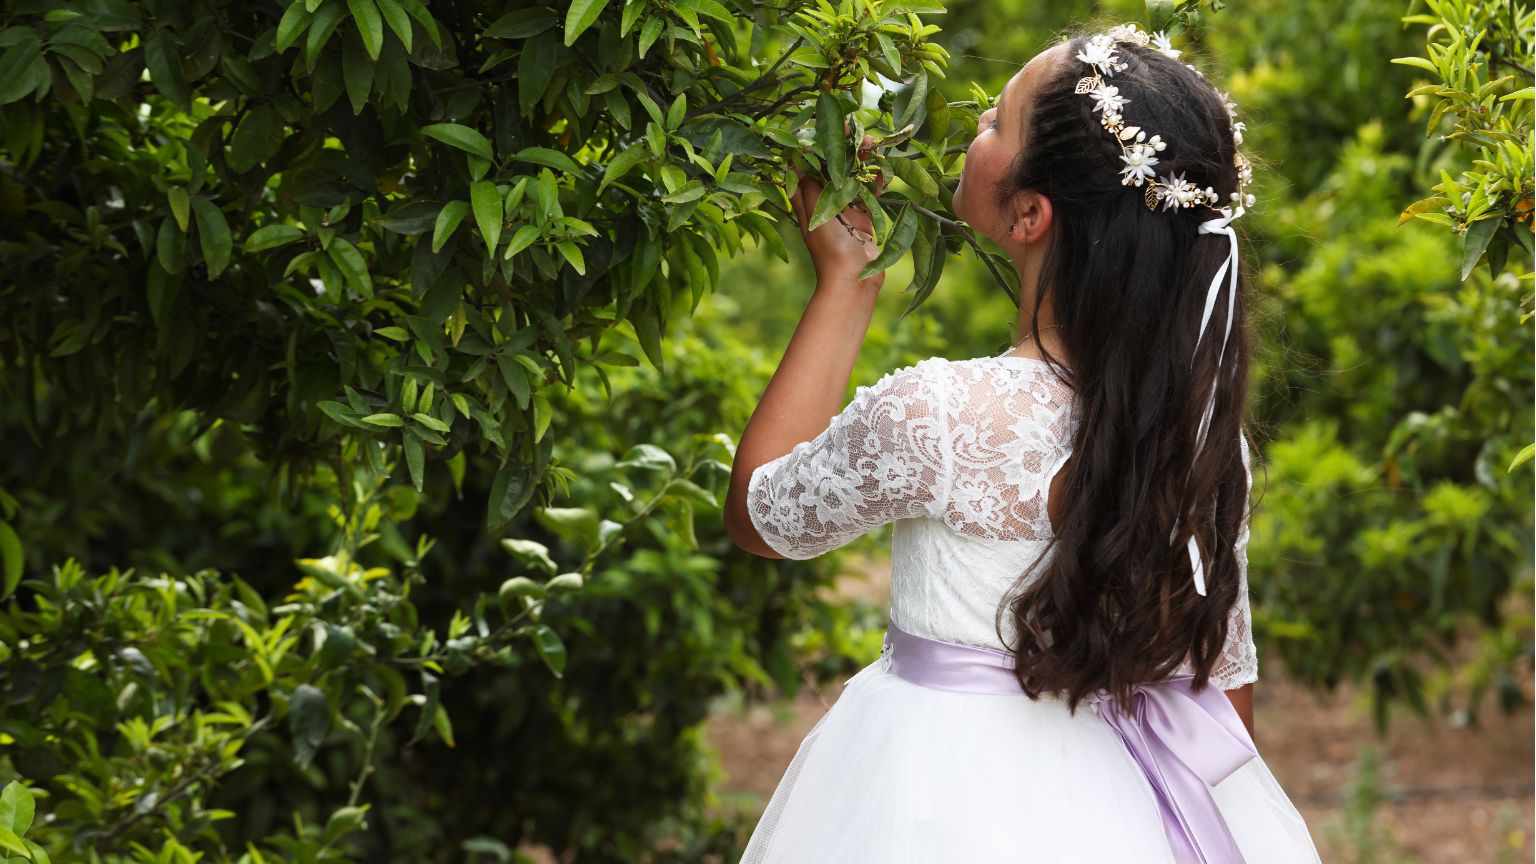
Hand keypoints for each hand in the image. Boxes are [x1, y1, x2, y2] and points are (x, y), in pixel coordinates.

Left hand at [788, 134, 886, 291]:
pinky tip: (883, 167)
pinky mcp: (863, 217)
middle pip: (834, 166)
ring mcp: (845, 208)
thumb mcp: (816, 212)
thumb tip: (799, 154)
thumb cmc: (829, 248)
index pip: (810, 163)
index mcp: (808, 199)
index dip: (819, 144)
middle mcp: (825, 201)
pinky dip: (876, 179)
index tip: (830, 125)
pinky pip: (870, 193)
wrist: (852, 279)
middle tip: (858, 131)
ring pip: (854, 176)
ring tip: (873, 143)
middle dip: (846, 147)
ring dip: (863, 159)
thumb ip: (811, 184)